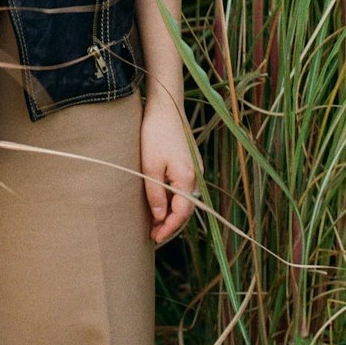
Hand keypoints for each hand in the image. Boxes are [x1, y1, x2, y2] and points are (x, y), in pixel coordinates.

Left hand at [140, 103, 202, 246]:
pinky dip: (174, 200)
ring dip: (172, 213)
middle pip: (186, 210)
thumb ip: (155, 193)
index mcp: (188, 178)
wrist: (166, 106)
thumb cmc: (155, 133)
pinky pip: (184, 189)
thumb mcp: (149, 165)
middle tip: (152, 236)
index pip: (181, 214)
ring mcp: (195, 169)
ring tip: (155, 223)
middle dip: (170, 225)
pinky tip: (161, 203)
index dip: (168, 229)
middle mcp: (196, 176)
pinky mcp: (190, 163)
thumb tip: (159, 217)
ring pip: (186, 200)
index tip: (154, 238)